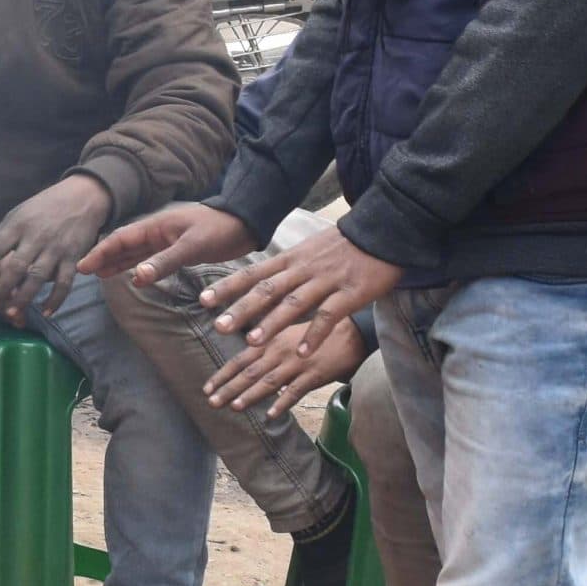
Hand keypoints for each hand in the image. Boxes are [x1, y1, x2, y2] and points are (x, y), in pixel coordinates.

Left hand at [0, 175, 113, 322]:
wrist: (82, 197)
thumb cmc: (44, 208)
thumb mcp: (18, 215)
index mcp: (18, 224)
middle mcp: (36, 237)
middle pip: (16, 265)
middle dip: (2, 287)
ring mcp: (56, 248)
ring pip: (38, 277)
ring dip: (24, 297)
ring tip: (11, 312)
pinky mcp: (73, 257)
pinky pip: (64, 282)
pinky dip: (55, 299)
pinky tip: (45, 312)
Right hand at [78, 201, 257, 283]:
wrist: (244, 226)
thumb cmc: (218, 231)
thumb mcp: (191, 246)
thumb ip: (164, 261)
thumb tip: (136, 276)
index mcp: (155, 227)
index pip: (120, 240)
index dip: (100, 252)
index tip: (83, 266)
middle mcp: (156, 233)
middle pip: (123, 246)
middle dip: (103, 257)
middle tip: (83, 272)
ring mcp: (166, 242)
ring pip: (135, 254)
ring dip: (117, 263)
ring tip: (99, 275)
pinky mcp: (177, 251)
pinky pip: (150, 260)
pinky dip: (138, 268)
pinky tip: (132, 277)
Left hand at [199, 227, 401, 357]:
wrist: (383, 232)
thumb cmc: (343, 246)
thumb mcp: (307, 250)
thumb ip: (285, 268)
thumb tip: (258, 281)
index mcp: (291, 259)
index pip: (253, 273)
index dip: (228, 287)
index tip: (203, 300)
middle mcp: (303, 269)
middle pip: (267, 289)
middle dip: (242, 309)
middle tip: (219, 327)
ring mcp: (326, 281)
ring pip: (294, 303)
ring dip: (272, 323)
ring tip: (252, 343)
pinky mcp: (350, 293)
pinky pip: (328, 316)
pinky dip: (314, 335)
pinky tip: (302, 353)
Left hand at [206, 314, 368, 415]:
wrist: (351, 333)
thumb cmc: (316, 334)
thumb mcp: (288, 335)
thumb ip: (267, 348)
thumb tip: (246, 362)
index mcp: (272, 341)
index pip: (240, 359)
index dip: (223, 374)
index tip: (207, 388)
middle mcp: (280, 352)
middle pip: (250, 372)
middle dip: (229, 388)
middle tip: (212, 402)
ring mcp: (297, 364)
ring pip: (269, 382)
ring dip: (250, 395)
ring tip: (234, 407)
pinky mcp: (315, 375)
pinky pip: (296, 391)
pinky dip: (283, 402)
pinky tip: (271, 414)